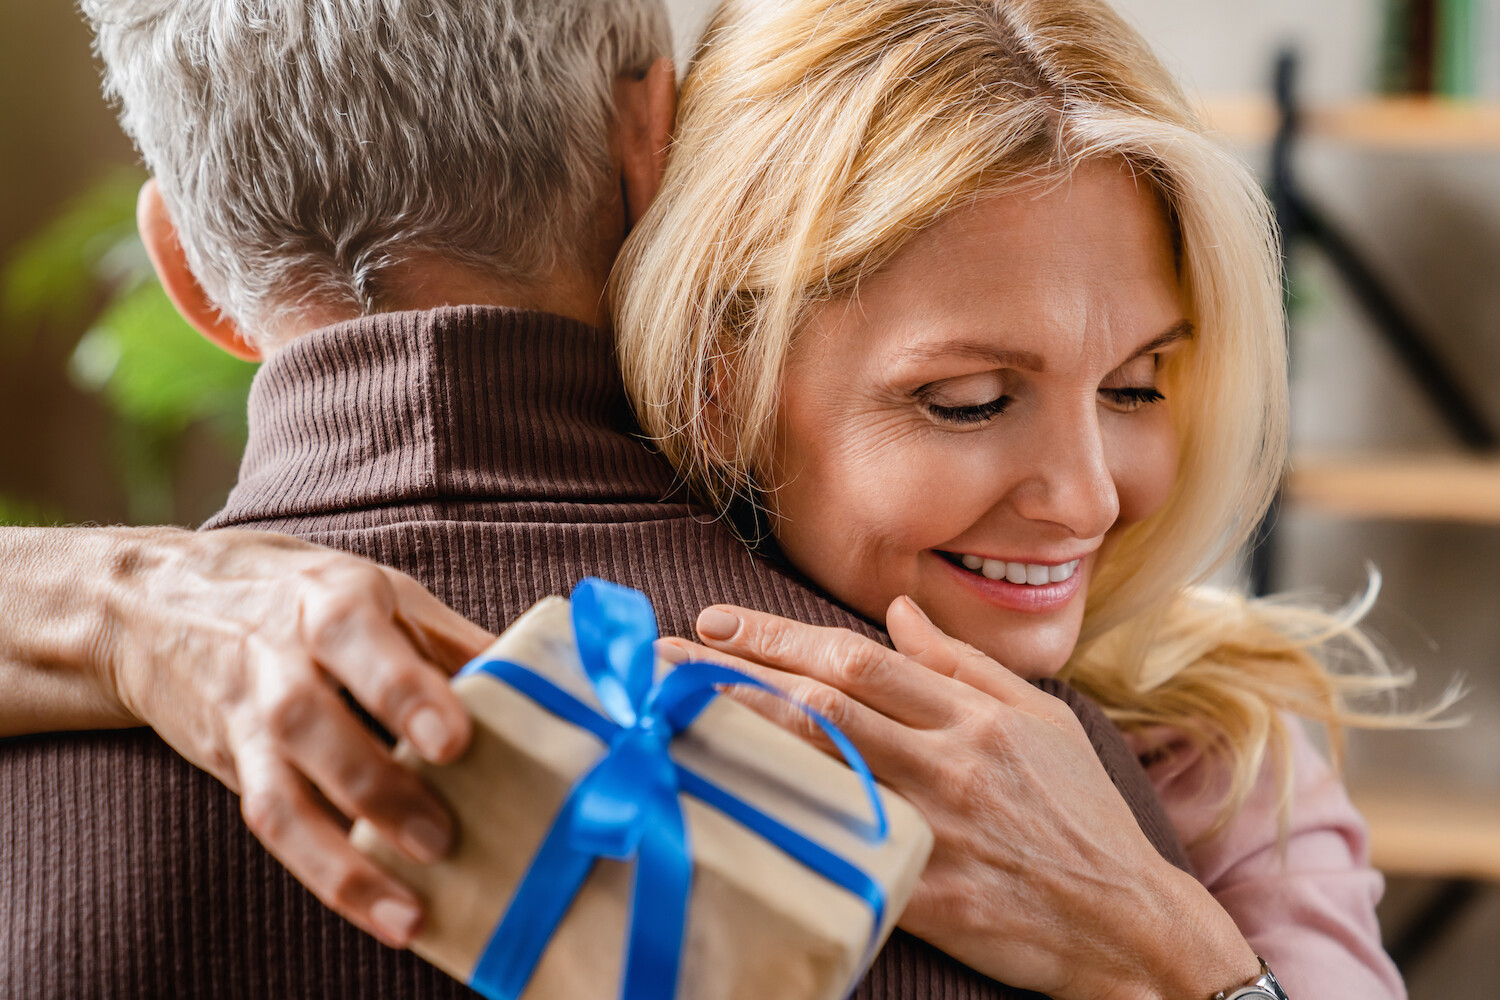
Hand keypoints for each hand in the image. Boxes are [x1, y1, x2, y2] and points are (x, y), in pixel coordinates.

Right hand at [101, 528, 492, 948]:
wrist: (153, 602)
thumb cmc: (296, 591)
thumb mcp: (378, 587)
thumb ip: (451, 638)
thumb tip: (543, 679)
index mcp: (331, 601)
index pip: (359, 643)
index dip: (404, 692)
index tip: (452, 740)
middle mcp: (280, 660)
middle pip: (316, 726)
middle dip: (379, 787)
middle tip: (442, 838)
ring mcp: (249, 718)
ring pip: (283, 796)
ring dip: (344, 860)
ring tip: (410, 909)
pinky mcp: (230, 762)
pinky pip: (272, 823)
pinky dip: (323, 872)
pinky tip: (376, 909)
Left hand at [660, 597, 1257, 999]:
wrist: (1126, 921)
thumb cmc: (1081, 815)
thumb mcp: (1038, 720)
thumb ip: (962, 665)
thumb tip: (901, 613)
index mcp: (973, 715)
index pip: (857, 657)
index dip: (779, 635)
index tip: (717, 623)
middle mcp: (948, 760)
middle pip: (823, 699)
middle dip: (737, 670)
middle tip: (666, 656)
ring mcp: (935, 825)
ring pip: (820, 762)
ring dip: (741, 729)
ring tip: (674, 708)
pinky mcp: (926, 892)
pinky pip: (840, 846)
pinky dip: (783, 818)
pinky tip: (726, 802)